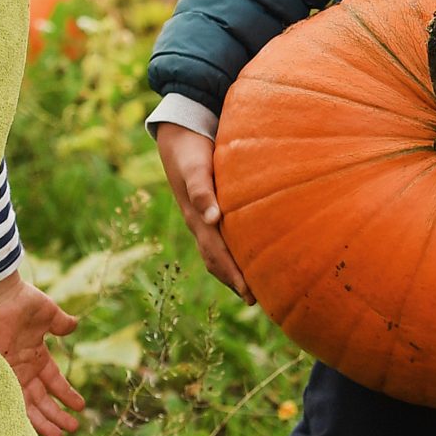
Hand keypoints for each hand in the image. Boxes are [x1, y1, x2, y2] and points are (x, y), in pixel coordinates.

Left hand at [0, 272, 85, 435]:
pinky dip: (20, 415)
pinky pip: (9, 400)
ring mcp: (9, 373)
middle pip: (42, 399)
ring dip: (44, 421)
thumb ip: (61, 323)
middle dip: (57, 415)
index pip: (54, 381)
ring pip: (29, 405)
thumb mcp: (48, 313)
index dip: (66, 394)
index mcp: (36, 355)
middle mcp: (23, 368)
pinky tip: (30, 430)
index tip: (79, 408)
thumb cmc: (22, 301)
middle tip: (70, 430)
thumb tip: (74, 326)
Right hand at [155, 123, 251, 300]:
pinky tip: (246, 256)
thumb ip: (202, 191)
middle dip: (234, 280)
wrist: (177, 134)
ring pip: (217, 252)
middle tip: (257, 302)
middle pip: (216, 260)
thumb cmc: (190, 150)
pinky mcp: (208, 209)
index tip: (250, 293)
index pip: (217, 254)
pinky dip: (232, 253)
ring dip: (232, 270)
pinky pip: (220, 238)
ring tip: (252, 288)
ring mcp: (201, 218)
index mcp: (196, 218)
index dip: (232, 274)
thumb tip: (213, 218)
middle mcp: (199, 222)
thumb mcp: (195, 168)